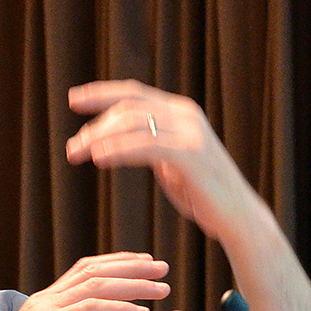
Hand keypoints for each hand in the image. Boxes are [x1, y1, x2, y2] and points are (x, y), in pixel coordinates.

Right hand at [0, 252, 169, 310]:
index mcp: (49, 303)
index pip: (87, 271)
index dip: (118, 264)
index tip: (145, 263)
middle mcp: (47, 300)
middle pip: (95, 270)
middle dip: (133, 266)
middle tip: (162, 266)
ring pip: (96, 285)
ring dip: (133, 284)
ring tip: (160, 287)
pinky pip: (90, 310)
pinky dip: (119, 307)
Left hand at [66, 80, 269, 246]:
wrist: (237, 217)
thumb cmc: (203, 194)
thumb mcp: (172, 162)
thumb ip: (151, 145)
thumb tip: (119, 140)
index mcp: (181, 112)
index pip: (134, 93)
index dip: (102, 93)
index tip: (74, 98)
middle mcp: (186, 115)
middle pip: (129, 108)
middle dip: (96, 126)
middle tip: (73, 146)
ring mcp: (190, 132)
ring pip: (133, 124)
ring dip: (100, 138)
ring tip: (78, 153)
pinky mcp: (191, 154)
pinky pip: (146, 146)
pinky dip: (119, 150)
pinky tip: (99, 158)